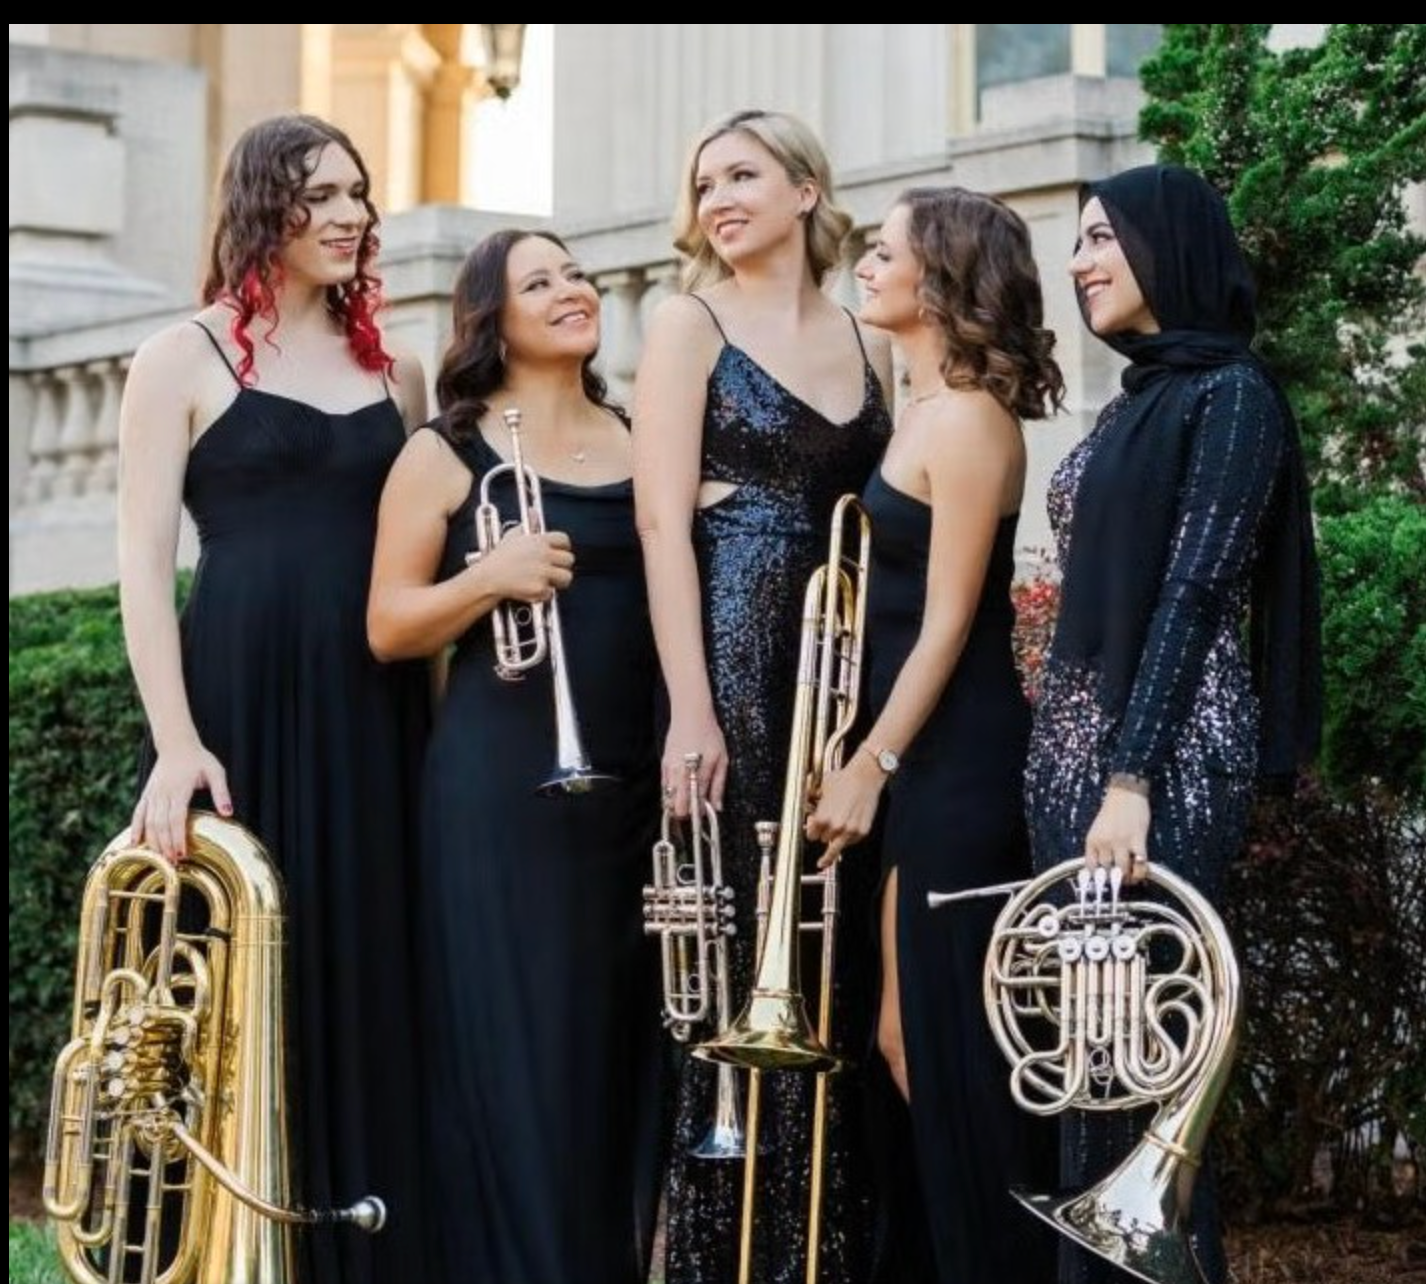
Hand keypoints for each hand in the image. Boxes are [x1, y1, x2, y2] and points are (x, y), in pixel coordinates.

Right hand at [132, 741, 232, 862]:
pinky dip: (135, 829)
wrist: (176, 744)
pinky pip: (138, 814)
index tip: (182, 854)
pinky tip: (134, 844)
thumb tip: (228, 813)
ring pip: (148, 822)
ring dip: (153, 842)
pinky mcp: (146, 794)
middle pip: (161, 824)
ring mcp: (152, 794)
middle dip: (166, 846)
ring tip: (160, 859)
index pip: (176, 819)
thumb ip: (221, 792)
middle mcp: (163, 793)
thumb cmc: (199, 759)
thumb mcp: (216, 772)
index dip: (177, 838)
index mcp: (179, 789)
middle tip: (173, 864)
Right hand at [469, 529, 573, 602]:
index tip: (558, 552)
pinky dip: (542, 594)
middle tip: (551, 570)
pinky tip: (531, 588)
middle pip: (569, 560)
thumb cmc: (499, 559)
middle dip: (561, 566)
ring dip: (557, 581)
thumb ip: (527, 524)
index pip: (564, 540)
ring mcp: (543, 572)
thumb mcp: (512, 536)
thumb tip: (533, 512)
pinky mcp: (540, 588)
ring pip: (566, 577)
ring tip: (544, 580)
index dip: (562, 547)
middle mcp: (544, 555)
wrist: (488, 578)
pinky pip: (551, 592)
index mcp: (539, 541)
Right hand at [662, 709, 727, 817]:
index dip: (698, 814)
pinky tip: (681, 788)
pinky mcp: (663, 764)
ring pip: (668, 798)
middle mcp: (680, 774)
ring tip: (689, 797)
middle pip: (677, 807)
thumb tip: (717, 807)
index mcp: (696, 773)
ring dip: (677, 803)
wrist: (690, 714)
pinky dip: (671, 792)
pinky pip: (664, 787)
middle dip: (686, 812)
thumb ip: (718, 785)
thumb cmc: (708, 734)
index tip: (703, 814)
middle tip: (695, 808)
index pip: (694, 805)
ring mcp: (669, 769)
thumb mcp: (722, 759)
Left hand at [807, 753, 883, 868]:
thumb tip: (802, 806)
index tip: (814, 830)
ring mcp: (850, 831)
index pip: (811, 836)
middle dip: (824, 834)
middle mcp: (836, 827)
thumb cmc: (843, 779)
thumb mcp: (820, 788)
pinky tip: (849, 827)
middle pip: (823, 840)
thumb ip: (810, 801)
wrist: (865, 777)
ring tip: (832, 845)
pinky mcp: (862, 832)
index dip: (812, 831)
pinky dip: (849, 837)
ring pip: (836, 847)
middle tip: (827, 827)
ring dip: (835, 840)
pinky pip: (851, 842)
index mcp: (822, 818)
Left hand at [1084, 784, 1150, 884]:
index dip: (1096, 879)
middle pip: (1107, 871)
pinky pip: (1139, 863)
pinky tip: (1141, 871)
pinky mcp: (1137, 839)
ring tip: (1131, 878)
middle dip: (1114, 880)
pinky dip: (1141, 871)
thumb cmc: (1112, 810)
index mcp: (1092, 840)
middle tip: (1120, 882)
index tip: (1103, 883)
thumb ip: (1098, 846)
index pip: (1090, 866)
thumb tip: (1101, 868)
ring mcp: (1121, 841)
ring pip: (1123, 870)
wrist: (1125, 792)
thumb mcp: (1097, 829)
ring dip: (1128, 878)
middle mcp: (1104, 842)